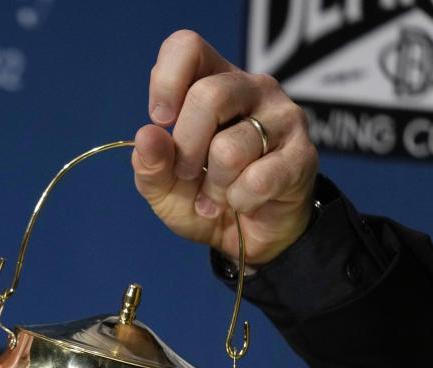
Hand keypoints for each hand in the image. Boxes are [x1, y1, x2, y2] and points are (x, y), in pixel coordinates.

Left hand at [132, 30, 318, 264]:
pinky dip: (238, 200)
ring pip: (229, 148)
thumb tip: (147, 136)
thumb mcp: (162, 185)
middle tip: (186, 174)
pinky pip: (257, 179)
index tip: (161, 120)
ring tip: (215, 197)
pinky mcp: (303, 155)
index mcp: (212, 82)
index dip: (166, 81)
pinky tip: (242, 202)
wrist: (247, 237)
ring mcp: (283, 118)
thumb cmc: (202, 197)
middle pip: (208, 96)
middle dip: (186, 148)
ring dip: (212, 186)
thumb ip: (149, 163)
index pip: (188, 48)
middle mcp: (251, 89)